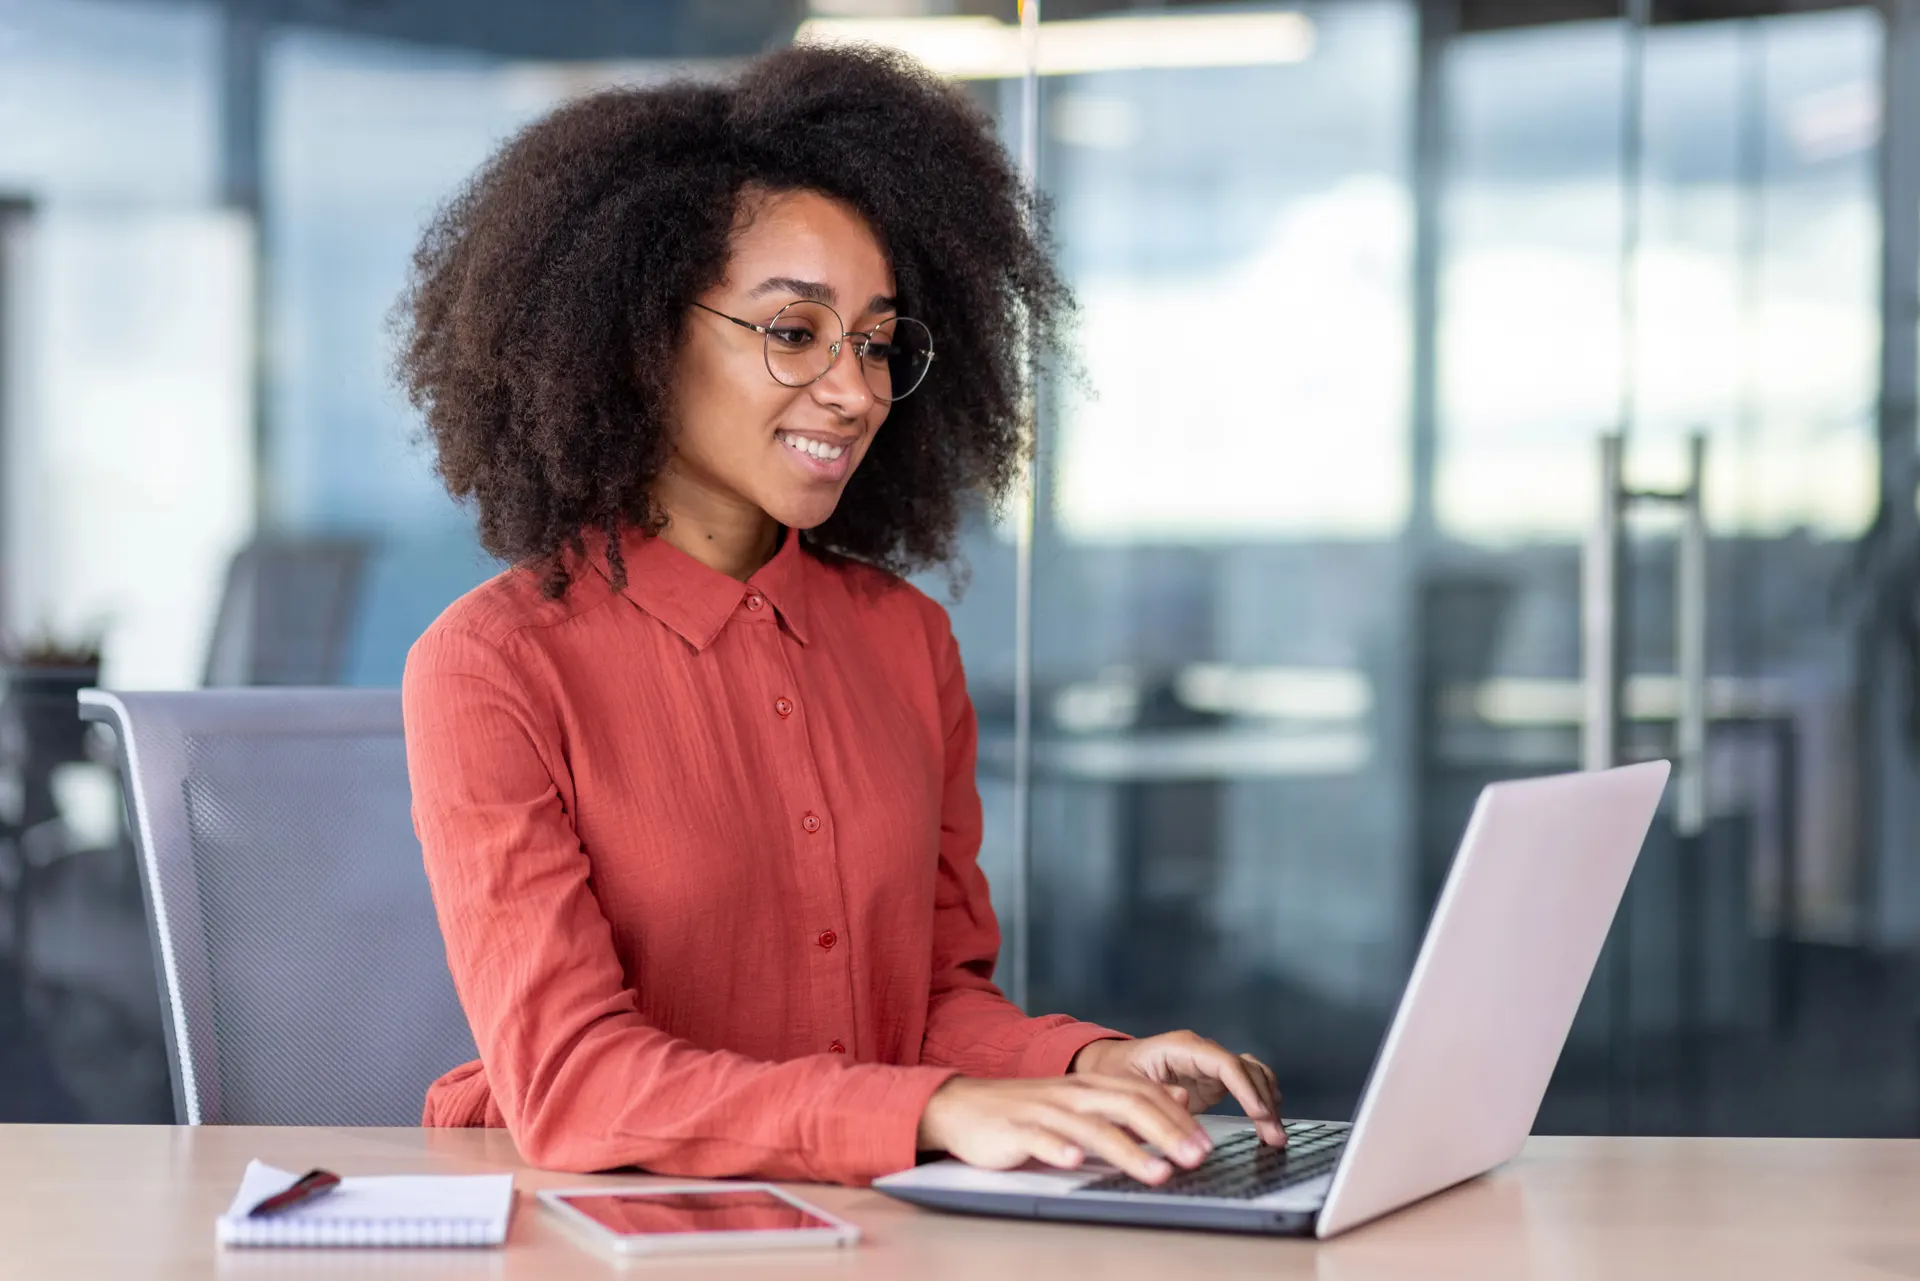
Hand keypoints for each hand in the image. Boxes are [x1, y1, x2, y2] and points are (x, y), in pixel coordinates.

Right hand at [916, 1073, 1213, 1185]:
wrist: (963, 1106)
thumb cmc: (1027, 1110)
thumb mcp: (1081, 1101)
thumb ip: (1128, 1101)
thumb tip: (1180, 1100)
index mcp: (1091, 1086)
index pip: (1144, 1095)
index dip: (1178, 1119)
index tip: (1205, 1145)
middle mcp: (1072, 1093)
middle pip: (1127, 1106)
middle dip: (1166, 1133)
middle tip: (1196, 1158)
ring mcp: (1043, 1110)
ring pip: (1091, 1127)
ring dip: (1128, 1151)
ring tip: (1157, 1172)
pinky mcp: (1015, 1129)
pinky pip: (1039, 1138)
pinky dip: (1058, 1149)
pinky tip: (1075, 1163)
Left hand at [1071, 1032, 1285, 1146]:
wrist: (1108, 1067)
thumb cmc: (1113, 1072)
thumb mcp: (1125, 1086)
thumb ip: (1154, 1094)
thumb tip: (1185, 1101)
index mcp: (1181, 1047)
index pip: (1224, 1062)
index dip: (1246, 1088)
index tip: (1261, 1113)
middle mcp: (1201, 1052)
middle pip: (1245, 1069)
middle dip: (1264, 1101)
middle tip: (1275, 1135)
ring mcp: (1209, 1065)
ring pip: (1252, 1075)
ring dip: (1267, 1102)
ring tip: (1276, 1135)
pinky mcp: (1212, 1081)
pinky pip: (1247, 1085)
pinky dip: (1261, 1100)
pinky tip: (1269, 1120)